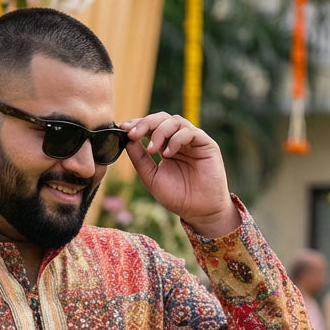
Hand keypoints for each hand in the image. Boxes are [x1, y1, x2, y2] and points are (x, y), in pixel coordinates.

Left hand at [120, 111, 239, 237]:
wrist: (199, 211)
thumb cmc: (177, 196)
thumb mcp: (152, 178)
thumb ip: (140, 159)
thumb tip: (127, 140)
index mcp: (165, 146)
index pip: (151, 127)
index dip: (137, 124)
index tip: (123, 129)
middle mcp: (178, 140)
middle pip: (162, 119)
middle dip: (146, 124)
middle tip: (134, 134)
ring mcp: (192, 140)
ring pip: (175, 121)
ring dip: (160, 131)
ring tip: (152, 149)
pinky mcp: (205, 143)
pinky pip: (189, 132)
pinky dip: (176, 139)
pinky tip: (168, 153)